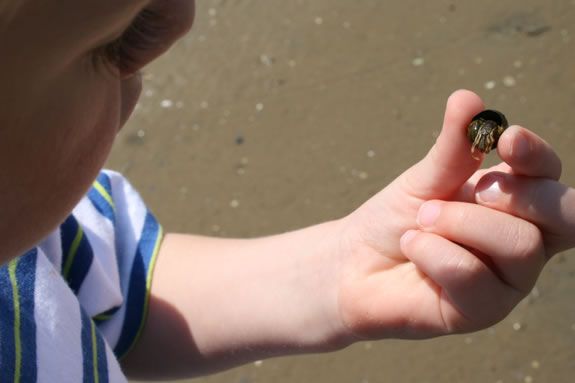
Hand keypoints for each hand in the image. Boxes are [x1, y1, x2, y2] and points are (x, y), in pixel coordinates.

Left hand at [333, 90, 559, 340]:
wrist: (354, 263)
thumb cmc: (395, 219)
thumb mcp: (424, 178)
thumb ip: (453, 147)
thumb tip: (468, 98)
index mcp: (516, 204)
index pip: (550, 175)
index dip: (537, 155)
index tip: (506, 138)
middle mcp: (523, 242)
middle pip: (564, 213)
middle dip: (517, 195)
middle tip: (473, 190)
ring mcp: (507, 281)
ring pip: (519, 244)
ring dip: (459, 223)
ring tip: (421, 222)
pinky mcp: (482, 312)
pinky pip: (476, 277)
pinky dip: (434, 254)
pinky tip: (413, 249)